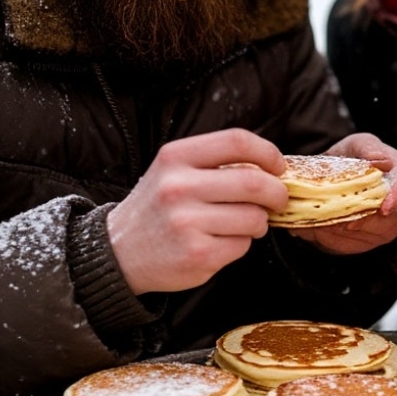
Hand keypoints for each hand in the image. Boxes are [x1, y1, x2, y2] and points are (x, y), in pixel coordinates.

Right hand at [107, 129, 287, 294]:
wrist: (118, 252)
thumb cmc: (158, 207)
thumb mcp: (174, 170)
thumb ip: (215, 162)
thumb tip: (271, 167)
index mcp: (176, 157)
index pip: (237, 141)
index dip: (268, 152)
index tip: (278, 166)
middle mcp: (179, 186)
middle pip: (255, 182)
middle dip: (277, 193)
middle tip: (278, 199)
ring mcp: (187, 222)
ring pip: (254, 217)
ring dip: (259, 222)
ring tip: (244, 223)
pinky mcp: (197, 254)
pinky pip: (242, 245)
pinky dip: (242, 244)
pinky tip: (221, 241)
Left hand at [293, 133, 396, 254]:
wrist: (337, 179)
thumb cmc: (353, 158)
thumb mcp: (356, 144)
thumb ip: (366, 147)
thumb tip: (378, 159)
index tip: (384, 207)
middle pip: (385, 218)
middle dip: (356, 216)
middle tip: (328, 209)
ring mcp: (385, 227)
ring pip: (363, 234)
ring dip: (336, 226)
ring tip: (314, 215)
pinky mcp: (367, 242)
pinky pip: (348, 244)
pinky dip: (328, 236)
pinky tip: (315, 225)